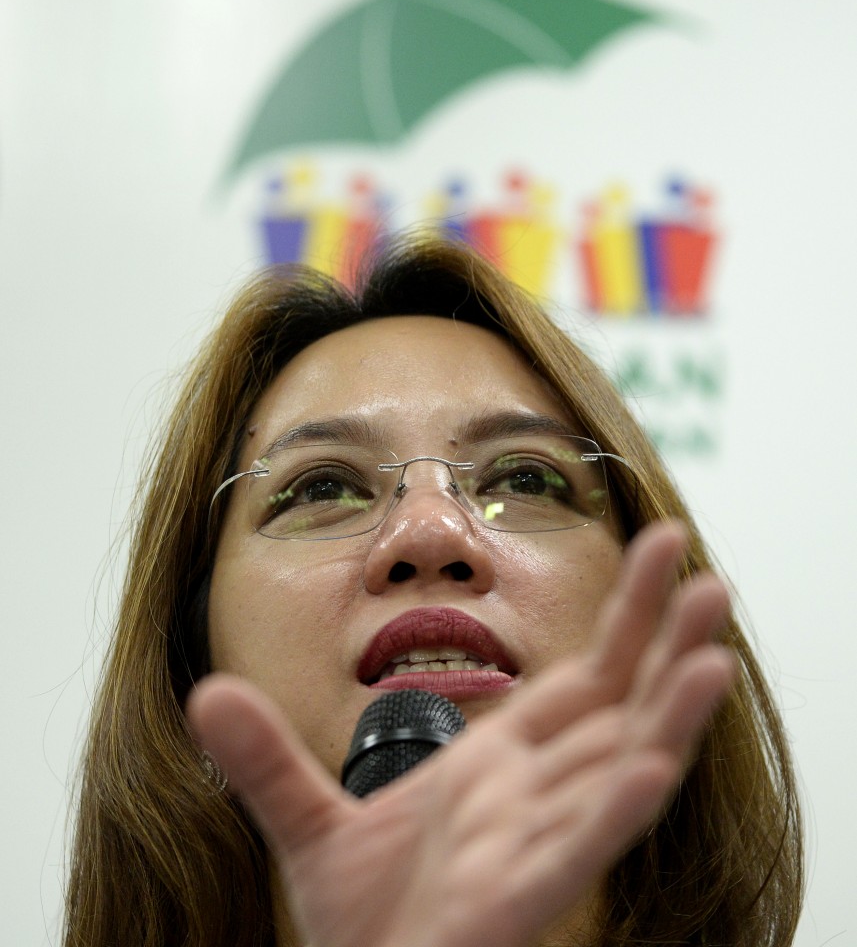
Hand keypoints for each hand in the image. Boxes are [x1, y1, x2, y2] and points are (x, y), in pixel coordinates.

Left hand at [186, 522, 733, 946]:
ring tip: (711, 657)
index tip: (657, 547)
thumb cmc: (365, 921)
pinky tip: (650, 765)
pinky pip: (578, 849)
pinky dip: (615, 807)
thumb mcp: (309, 822)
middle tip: (708, 576)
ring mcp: (531, 847)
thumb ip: (266, 758)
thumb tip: (207, 692)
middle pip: (617, 708)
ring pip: (618, 771)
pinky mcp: (515, 903)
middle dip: (665, 644)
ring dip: (667, 716)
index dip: (628, 618)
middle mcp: (532, 797)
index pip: (584, 679)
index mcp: (500, 769)